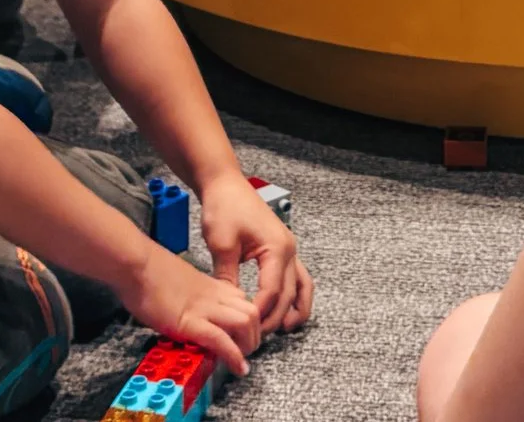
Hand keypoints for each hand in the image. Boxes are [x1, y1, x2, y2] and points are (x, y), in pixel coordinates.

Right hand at [124, 245, 261, 375]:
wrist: (135, 264)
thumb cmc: (148, 272)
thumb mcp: (181, 285)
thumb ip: (192, 298)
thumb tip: (189, 313)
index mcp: (212, 287)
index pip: (244, 302)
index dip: (249, 322)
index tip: (242, 337)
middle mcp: (214, 296)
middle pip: (253, 313)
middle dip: (255, 336)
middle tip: (244, 352)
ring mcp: (204, 308)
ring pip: (246, 323)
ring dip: (248, 345)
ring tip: (240, 361)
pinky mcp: (189, 322)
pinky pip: (220, 339)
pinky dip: (233, 356)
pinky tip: (237, 368)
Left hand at [200, 174, 313, 334]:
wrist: (226, 184)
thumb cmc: (224, 207)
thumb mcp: (221, 243)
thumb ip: (227, 277)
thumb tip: (228, 306)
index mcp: (277, 248)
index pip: (271, 291)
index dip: (259, 313)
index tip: (245, 329)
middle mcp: (288, 250)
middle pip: (288, 294)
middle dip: (274, 318)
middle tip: (256, 338)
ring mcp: (288, 250)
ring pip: (301, 287)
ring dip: (295, 310)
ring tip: (282, 330)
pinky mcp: (281, 250)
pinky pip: (296, 278)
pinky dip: (294, 296)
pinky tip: (285, 309)